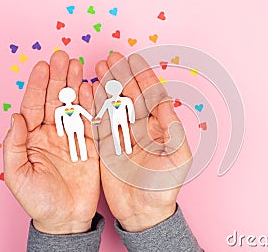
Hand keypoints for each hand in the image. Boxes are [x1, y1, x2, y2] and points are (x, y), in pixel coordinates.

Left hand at [3, 51, 99, 233]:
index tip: (42, 66)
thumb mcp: (17, 175)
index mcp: (31, 138)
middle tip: (63, 57)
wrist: (66, 217)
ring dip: (74, 85)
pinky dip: (90, 104)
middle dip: (58, 78)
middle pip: (54, 100)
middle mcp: (51, 133)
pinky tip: (89, 87)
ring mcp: (72, 137)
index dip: (37, 86)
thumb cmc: (38, 200)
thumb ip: (14, 145)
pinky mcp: (90, 144)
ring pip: (72, 105)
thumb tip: (15, 117)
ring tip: (77, 65)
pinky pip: (90, 121)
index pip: (33, 106)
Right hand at [94, 53, 192, 231]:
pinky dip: (95, 105)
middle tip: (112, 57)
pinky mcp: (107, 144)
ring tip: (99, 66)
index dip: (144, 77)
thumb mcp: (177, 159)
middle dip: (122, 75)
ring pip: (115, 104)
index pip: (152, 96)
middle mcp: (141, 127)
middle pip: (131, 95)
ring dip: (108, 85)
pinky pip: (101, 121)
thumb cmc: (164, 187)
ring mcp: (123, 134)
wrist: (144, 211)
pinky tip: (90, 89)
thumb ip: (172, 129)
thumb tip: (167, 102)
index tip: (135, 60)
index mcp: (160, 127)